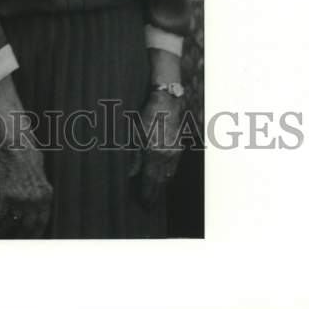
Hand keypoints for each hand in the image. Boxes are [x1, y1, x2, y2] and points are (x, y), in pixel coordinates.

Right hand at [0, 145, 52, 238]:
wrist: (17, 149)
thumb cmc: (29, 157)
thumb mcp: (42, 175)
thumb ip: (41, 191)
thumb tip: (39, 201)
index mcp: (46, 196)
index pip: (43, 221)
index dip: (37, 232)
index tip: (32, 237)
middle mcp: (35, 201)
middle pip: (29, 225)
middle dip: (23, 234)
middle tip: (16, 239)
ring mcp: (21, 200)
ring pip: (14, 222)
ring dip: (6, 230)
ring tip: (0, 235)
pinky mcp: (7, 196)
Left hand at [128, 91, 183, 207]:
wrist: (168, 102)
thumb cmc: (148, 116)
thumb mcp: (135, 134)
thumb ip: (134, 157)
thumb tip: (130, 175)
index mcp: (154, 153)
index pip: (150, 180)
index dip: (147, 194)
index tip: (143, 204)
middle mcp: (167, 156)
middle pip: (160, 181)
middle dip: (155, 195)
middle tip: (149, 206)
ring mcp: (175, 152)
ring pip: (168, 175)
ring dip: (161, 187)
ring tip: (155, 196)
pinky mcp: (179, 148)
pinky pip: (173, 167)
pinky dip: (168, 176)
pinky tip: (164, 179)